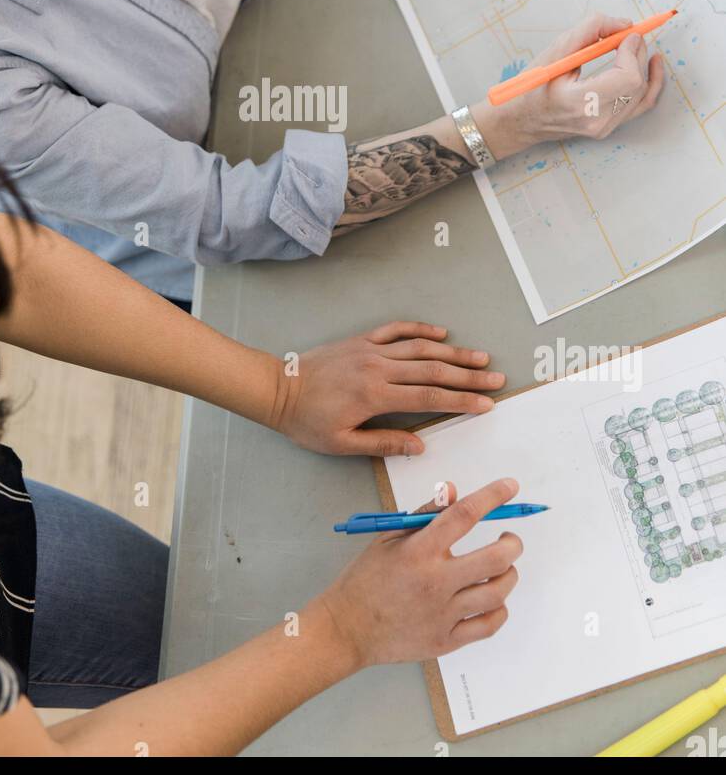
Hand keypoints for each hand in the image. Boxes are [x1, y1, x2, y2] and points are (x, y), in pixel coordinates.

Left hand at [273, 320, 505, 456]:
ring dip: (452, 353)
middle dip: (468, 376)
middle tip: (496, 379)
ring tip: (480, 357)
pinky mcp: (361, 340)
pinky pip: (395, 330)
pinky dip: (420, 329)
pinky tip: (440, 334)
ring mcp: (370, 350)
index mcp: (375, 396)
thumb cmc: (307, 421)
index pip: (428, 399)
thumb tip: (419, 445)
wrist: (278, 389)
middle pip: (433, 371)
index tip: (486, 404)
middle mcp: (378, 368)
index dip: (461, 401)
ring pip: (420, 348)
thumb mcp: (342, 443)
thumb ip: (383, 443)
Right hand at [317, 477, 521, 668]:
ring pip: (497, 593)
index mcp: (419, 551)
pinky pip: (488, 625)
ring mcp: (443, 614)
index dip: (492, 496)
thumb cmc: (365, 579)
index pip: (464, 515)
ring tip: (503, 568)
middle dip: (513, 544)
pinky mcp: (446, 641)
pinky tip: (493, 599)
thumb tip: (452, 491)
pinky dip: (499, 610)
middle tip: (510, 539)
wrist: (347, 628)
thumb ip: (424, 514)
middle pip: (495, 559)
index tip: (509, 486)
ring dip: (509, 575)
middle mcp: (435, 581)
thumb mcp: (387, 537)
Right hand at [473, 12, 665, 158]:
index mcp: (579, 103)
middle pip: (636, 84)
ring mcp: (605, 128)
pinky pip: (641, 105)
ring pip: (642, 92)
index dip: (631, 52)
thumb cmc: (533, 86)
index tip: (626, 35)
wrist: (522, 120)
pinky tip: (654, 64)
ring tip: (634, 45)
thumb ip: (590, 30)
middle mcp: (596, 121)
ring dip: (642, 64)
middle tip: (629, 35)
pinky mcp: (610, 128)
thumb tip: (624, 24)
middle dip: (638, 53)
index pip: (626, 79)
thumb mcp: (555, 50)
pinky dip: (652, 83)